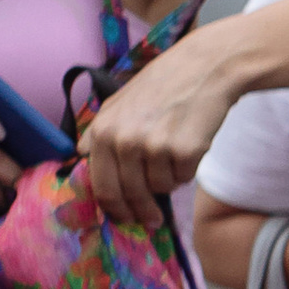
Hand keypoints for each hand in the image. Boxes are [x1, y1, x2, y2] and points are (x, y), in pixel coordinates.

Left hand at [73, 34, 248, 224]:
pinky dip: (187, 169)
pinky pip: (184, 178)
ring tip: (175, 154)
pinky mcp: (184, 151)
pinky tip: (189, 145)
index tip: (124, 217)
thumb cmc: (163, 85)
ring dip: (169, 179)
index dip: (114, 208)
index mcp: (103, 131)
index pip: (101, 186)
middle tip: (152, 220)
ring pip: (160, 187)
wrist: (205, 68)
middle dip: (141, 212)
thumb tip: (82, 154)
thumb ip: (98, 131)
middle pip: (129, 195)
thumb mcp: (119, 102)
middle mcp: (124, 140)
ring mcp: (154, 146)